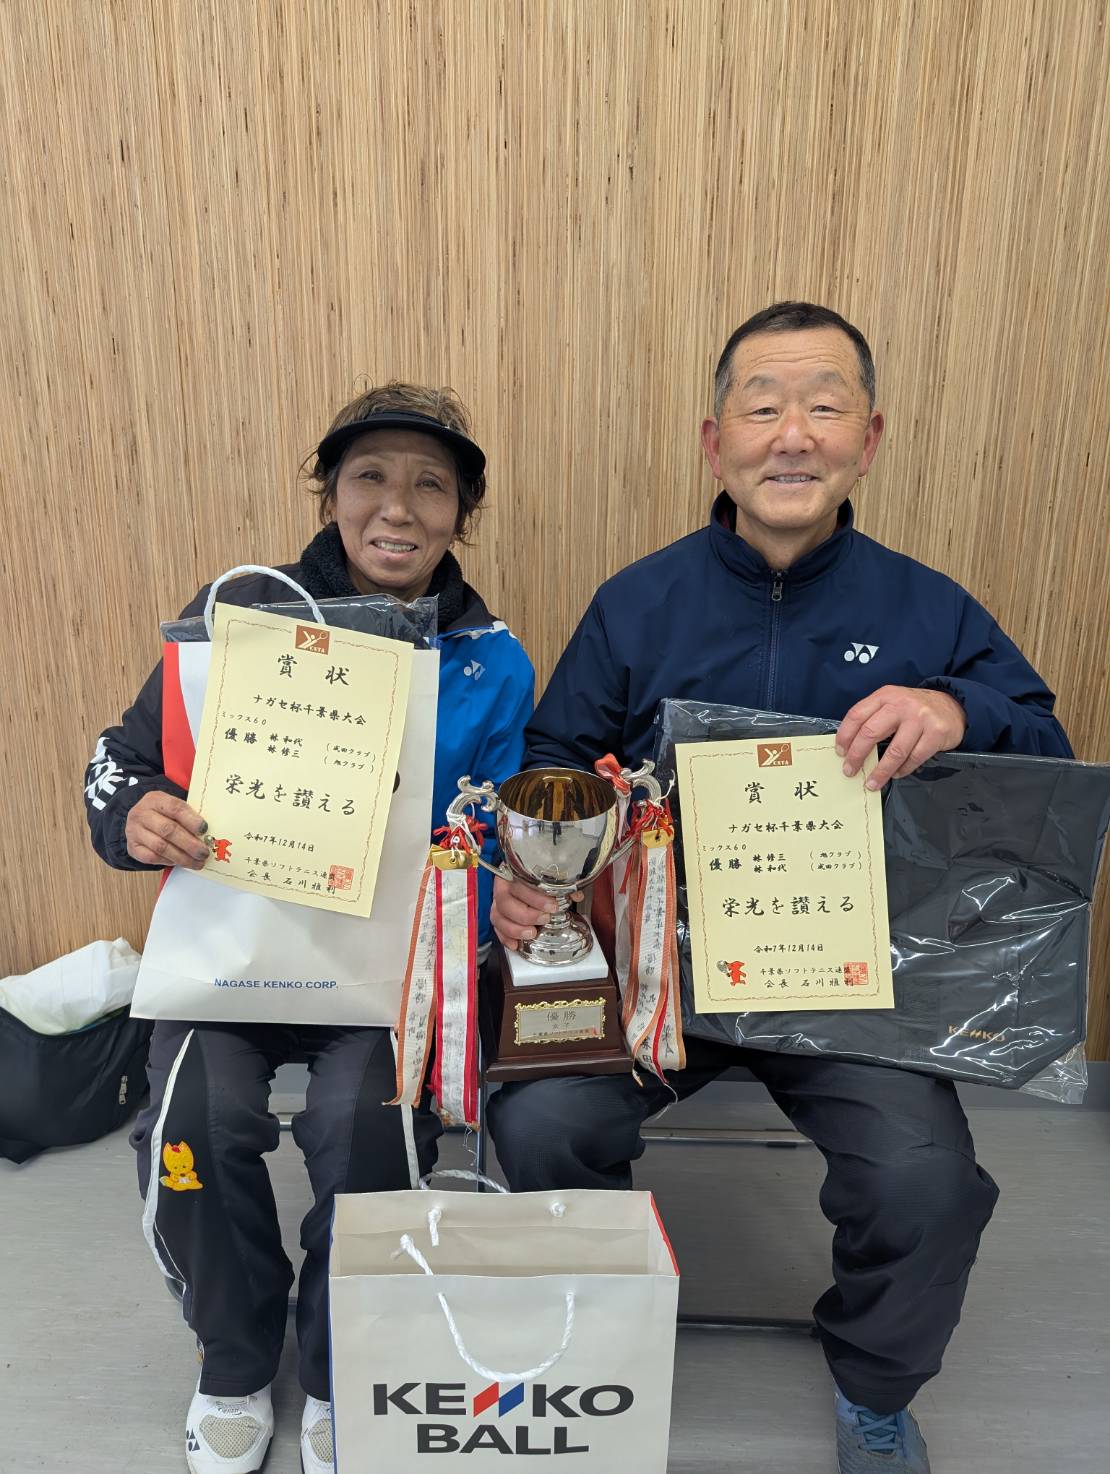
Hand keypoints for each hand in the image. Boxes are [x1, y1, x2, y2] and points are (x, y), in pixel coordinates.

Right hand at [125, 791, 210, 868]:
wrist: (138, 820)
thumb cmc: (162, 814)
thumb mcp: (173, 807)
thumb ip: (187, 815)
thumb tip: (208, 833)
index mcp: (155, 799)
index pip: (175, 808)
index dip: (191, 820)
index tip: (205, 830)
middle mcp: (142, 814)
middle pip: (168, 830)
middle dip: (190, 844)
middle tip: (204, 852)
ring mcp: (134, 831)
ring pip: (161, 847)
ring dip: (182, 857)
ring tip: (197, 862)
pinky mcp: (132, 847)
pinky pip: (152, 857)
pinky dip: (168, 861)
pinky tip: (180, 862)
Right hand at [491, 875, 582, 951]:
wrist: (523, 877)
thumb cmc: (536, 877)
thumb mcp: (550, 877)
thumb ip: (562, 884)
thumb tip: (576, 894)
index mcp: (514, 873)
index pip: (519, 885)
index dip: (535, 898)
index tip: (552, 906)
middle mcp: (502, 888)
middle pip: (506, 903)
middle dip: (526, 914)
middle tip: (544, 919)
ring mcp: (497, 903)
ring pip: (498, 917)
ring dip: (515, 929)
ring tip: (532, 933)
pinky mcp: (497, 916)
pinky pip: (496, 928)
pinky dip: (505, 938)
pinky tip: (516, 945)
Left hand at [836, 686, 966, 789]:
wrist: (952, 706)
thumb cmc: (915, 710)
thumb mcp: (892, 704)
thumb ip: (874, 718)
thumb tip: (851, 747)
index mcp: (885, 696)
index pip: (857, 715)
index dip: (844, 736)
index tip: (840, 752)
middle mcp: (901, 704)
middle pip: (871, 732)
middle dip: (857, 756)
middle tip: (850, 771)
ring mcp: (920, 718)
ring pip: (894, 751)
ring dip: (880, 771)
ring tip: (872, 782)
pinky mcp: (936, 733)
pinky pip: (914, 758)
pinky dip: (902, 770)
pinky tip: (896, 774)